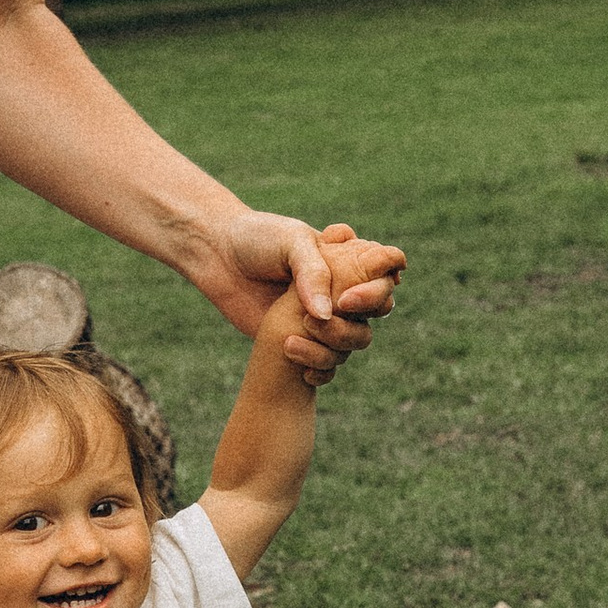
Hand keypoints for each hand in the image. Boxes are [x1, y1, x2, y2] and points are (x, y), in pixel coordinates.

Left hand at [209, 210, 403, 385]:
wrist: (218, 258)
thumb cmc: (257, 239)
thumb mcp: (290, 243)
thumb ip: (312, 274)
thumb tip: (328, 315)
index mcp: (348, 258)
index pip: (388, 268)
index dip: (382, 284)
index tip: (349, 296)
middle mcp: (343, 288)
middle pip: (380, 309)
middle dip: (358, 316)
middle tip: (326, 313)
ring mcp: (327, 317)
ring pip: (356, 340)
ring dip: (333, 344)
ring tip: (292, 336)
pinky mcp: (305, 341)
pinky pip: (329, 365)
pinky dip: (319, 368)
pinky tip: (294, 359)